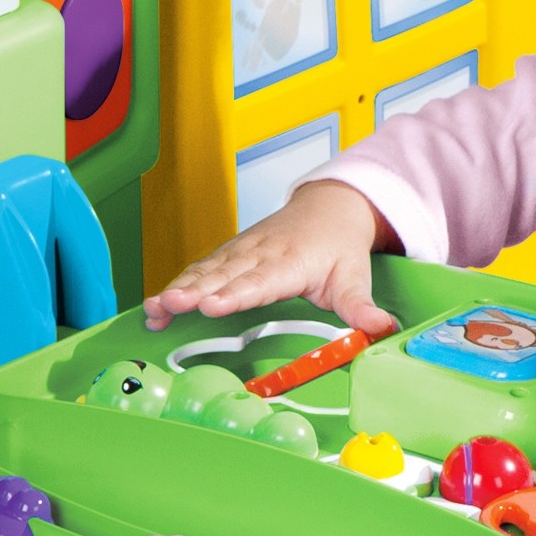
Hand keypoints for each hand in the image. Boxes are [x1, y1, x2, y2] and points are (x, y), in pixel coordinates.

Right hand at [144, 180, 398, 335]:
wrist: (330, 206)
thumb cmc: (339, 245)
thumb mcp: (355, 276)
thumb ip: (361, 307)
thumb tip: (382, 330)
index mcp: (291, 262)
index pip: (259, 281)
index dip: (235, 294)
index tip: (212, 305)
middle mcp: (260, 254)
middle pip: (224, 276)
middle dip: (194, 292)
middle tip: (168, 307)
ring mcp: (241, 252)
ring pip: (206, 271)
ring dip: (179, 289)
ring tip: (154, 309)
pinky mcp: (230, 254)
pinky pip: (201, 270)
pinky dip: (178, 285)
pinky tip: (156, 308)